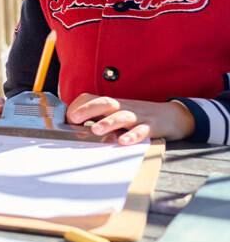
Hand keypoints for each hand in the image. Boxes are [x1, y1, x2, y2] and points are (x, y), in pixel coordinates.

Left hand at [67, 93, 193, 144]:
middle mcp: (125, 108)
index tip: (67, 116)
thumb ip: (101, 117)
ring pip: (122, 116)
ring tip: (95, 130)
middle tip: (73, 118)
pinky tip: (124, 141)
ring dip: (108, 122)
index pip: (94, 99)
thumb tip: (76, 124)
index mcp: (115, 104)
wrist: (173, 115)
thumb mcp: (119, 113)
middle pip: (105, 103)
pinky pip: (143, 131)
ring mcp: (139, 117)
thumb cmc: (141, 116)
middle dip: (88, 109)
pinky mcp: (153, 127)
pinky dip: (133, 135)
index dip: (80, 106)